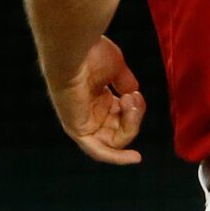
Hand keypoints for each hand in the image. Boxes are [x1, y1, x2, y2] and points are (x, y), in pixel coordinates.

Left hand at [48, 36, 145, 165]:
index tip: (136, 94)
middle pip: (119, 131)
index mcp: (96, 98)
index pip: (121, 117)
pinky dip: (116, 157)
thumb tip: (133, 94)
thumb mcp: (116, 69)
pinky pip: (97, 150)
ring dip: (130, 126)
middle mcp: (89, 112)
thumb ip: (125, 84)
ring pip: (114, 140)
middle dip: (134, 117)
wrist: (73, 52)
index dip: (135, 111)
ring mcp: (82, 122)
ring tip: (128, 102)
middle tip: (133, 98)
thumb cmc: (90, 55)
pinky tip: (135, 158)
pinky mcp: (77, 129)